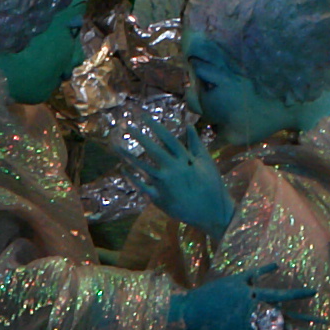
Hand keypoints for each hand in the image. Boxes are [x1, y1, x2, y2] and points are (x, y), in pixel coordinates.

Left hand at [123, 99, 238, 235]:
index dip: (154, 126)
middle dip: (139, 137)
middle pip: (153, 149)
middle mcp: (173, 169)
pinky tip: (123, 168)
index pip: (167, 138)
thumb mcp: (207, 162)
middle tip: (127, 126)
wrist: (211, 212)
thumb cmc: (211, 185)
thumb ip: (196, 143)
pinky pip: (141, 186)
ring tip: (117, 146)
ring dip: (129, 156)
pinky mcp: (159, 198)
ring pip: (143, 166)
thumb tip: (188, 125)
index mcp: (186, 159)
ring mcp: (165, 184)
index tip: (143, 116)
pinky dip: (131, 177)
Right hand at [169, 268, 315, 329]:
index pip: (282, 294)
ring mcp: (249, 328)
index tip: (316, 293)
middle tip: (324, 322)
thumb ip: (258, 272)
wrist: (193, 311)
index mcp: (254, 295)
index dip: (299, 293)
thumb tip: (277, 263)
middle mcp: (254, 312)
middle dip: (305, 318)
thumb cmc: (215, 292)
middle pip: (285, 315)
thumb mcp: (238, 278)